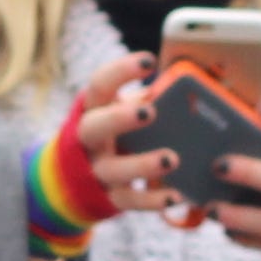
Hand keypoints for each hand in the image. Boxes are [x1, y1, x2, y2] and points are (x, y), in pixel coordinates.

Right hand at [68, 54, 168, 218]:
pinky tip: (177, 196)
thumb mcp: (119, 112)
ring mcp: (96, 171)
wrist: (74, 181)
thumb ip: (145, 100)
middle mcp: (89, 141)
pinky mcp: (108, 198)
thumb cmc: (112, 134)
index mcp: (93, 110)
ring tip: (172, 160)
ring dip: (142, 164)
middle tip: (150, 112)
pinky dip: (153, 200)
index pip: (100, 85)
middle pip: (95, 127)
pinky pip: (130, 200)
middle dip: (120, 118)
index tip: (149, 60)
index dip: (121, 71)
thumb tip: (186, 86)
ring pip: (114, 169)